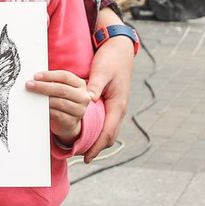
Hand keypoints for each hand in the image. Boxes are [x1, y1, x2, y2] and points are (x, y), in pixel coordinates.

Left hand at [25, 69, 90, 142]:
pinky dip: (47, 110)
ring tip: (32, 96)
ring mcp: (79, 110)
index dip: (49, 75)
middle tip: (29, 85)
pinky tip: (39, 107)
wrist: (68, 122)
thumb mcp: (62, 89)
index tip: (36, 76)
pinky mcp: (72, 122)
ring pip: (59, 102)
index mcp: (80, 84)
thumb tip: (35, 78)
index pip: (65, 76)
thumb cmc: (62, 100)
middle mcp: (83, 97)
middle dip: (43, 86)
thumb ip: (52, 82)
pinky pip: (57, 114)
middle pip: (61, 89)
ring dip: (44, 99)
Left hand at [84, 9, 133, 161]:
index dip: (97, 146)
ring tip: (85, 148)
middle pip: (109, 135)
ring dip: (99, 139)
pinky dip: (99, 128)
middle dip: (97, 147)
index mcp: (118, 104)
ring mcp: (117, 104)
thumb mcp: (101, 72)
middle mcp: (119, 107)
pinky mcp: (112, 100)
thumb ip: (95, 87)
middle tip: (83, 157)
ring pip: (109, 129)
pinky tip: (89, 129)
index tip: (87, 158)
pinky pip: (107, 120)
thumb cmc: (111, 59)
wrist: (120, 47)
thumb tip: (88, 101)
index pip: (108, 132)